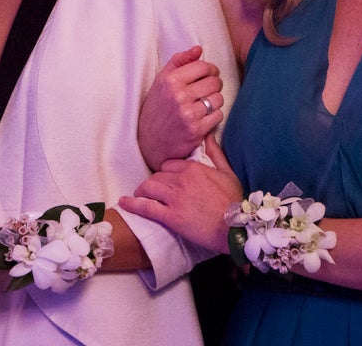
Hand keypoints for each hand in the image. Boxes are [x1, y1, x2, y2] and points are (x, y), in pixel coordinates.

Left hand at [119, 135, 241, 253]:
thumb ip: (215, 152)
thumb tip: (208, 135)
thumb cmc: (234, 200)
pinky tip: (124, 203)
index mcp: (193, 168)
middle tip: (153, 191)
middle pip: (157, 176)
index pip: (169, 165)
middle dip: (154, 182)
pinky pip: (146, 207)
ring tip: (139, 195)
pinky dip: (133, 204)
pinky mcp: (171, 216)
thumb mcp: (227, 172)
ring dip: (142, 191)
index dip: (166, 173)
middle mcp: (181, 180)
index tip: (167, 180)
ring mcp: (175, 198)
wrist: (236, 227)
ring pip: (149, 187)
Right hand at [138, 46, 224, 169]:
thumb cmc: (156, 108)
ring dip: (214, 101)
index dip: (210, 69)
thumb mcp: (161, 81)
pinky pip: (218, 115)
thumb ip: (179, 62)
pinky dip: (214, 116)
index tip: (208, 75)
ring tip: (204, 103)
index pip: (203, 66)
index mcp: (171, 80)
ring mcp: (188, 114)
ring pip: (218, 99)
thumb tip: (199, 49)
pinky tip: (203, 116)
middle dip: (214, 84)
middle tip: (207, 90)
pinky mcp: (196, 130)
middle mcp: (179, 96)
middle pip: (214, 82)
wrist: (149, 142)